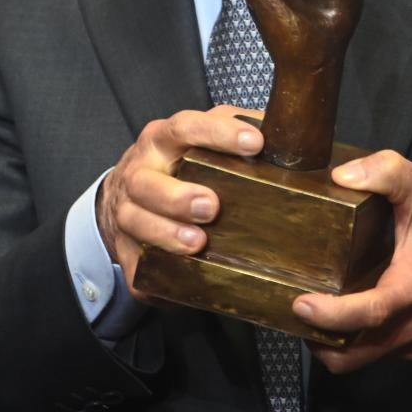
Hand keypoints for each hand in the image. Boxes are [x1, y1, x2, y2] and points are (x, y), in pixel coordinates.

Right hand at [96, 106, 262, 296]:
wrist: (124, 190)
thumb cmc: (177, 162)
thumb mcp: (203, 136)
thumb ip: (237, 130)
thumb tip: (287, 132)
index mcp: (164, 139)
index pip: (186, 127)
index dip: (218, 134)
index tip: (254, 144)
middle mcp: (140, 170)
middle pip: (147, 181)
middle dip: (178, 195)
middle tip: (212, 206)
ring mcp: (126, 210)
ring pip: (136, 221)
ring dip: (166, 233)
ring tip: (198, 244)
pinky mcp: (126, 248)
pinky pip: (135, 267)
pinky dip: (152, 278)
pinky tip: (177, 284)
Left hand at [292, 149, 411, 372]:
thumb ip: (383, 171)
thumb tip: (341, 177)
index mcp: (411, 288)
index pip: (368, 315)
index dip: (331, 316)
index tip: (301, 303)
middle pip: (355, 353)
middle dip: (318, 337)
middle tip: (293, 309)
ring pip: (361, 358)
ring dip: (331, 342)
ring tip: (309, 311)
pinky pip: (375, 354)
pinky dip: (351, 342)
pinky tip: (338, 313)